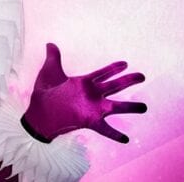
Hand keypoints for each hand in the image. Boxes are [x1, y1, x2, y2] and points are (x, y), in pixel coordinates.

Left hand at [22, 43, 146, 142]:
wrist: (39, 111)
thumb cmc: (44, 91)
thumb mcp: (49, 71)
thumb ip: (53, 57)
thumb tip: (50, 43)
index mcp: (83, 82)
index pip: (102, 73)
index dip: (114, 68)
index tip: (125, 63)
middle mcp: (91, 94)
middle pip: (114, 85)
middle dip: (129, 80)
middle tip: (143, 76)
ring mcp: (92, 107)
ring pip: (116, 106)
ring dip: (130, 107)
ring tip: (144, 107)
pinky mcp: (89, 120)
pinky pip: (105, 129)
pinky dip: (115, 134)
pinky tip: (125, 139)